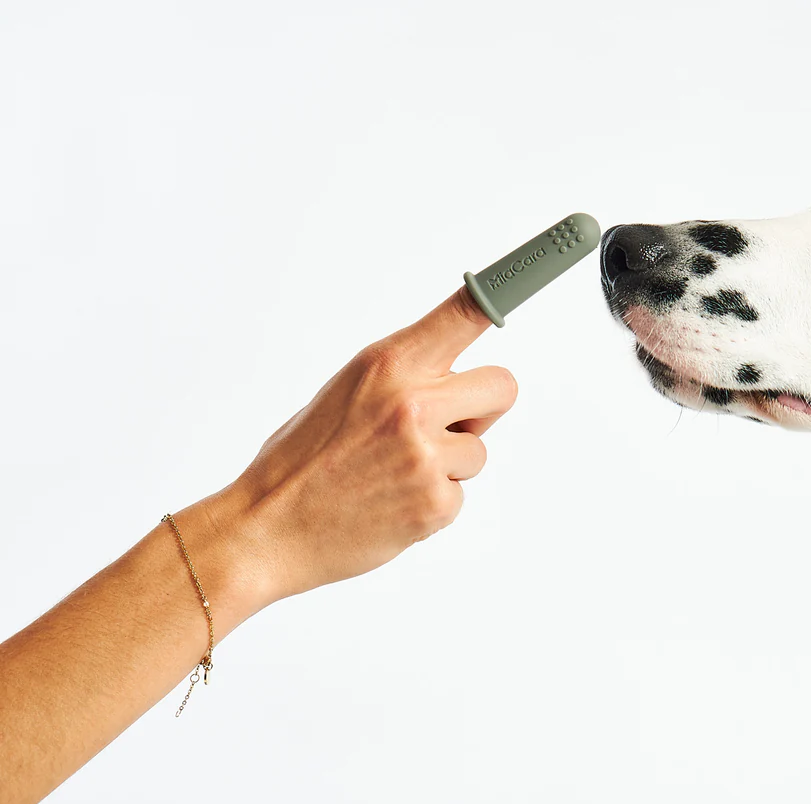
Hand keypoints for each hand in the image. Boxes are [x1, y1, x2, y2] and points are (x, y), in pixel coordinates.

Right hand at [215, 287, 517, 610]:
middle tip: (444, 426)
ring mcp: (426, 454)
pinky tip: (390, 504)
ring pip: (478, 449)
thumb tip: (452, 373)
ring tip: (393, 475)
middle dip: (482, 408)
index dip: (506, 289)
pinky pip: (460, 493)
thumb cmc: (300, 461)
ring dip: (449, 464)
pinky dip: (432, 503)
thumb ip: (402, 376)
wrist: (265, 528)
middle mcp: (413, 402)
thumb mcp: (345, 391)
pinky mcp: (435, 503)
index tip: (539, 260)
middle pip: (502, 386)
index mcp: (387, 363)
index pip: (463, 314)